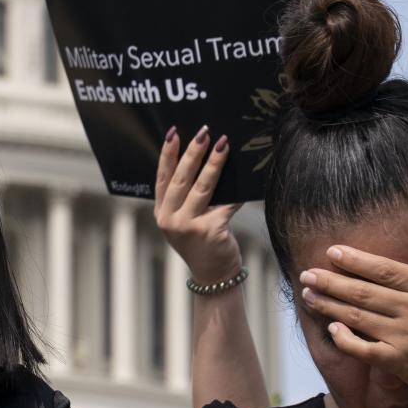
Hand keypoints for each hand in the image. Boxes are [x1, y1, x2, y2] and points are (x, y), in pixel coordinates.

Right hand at [154, 125, 242, 284]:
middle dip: (193, 153)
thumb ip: (185, 198)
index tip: (173, 133)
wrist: (213, 274)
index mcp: (162, 213)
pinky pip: (226, 203)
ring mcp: (188, 226)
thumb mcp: (185, 220)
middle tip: (204, 133)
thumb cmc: (201, 242)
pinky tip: (245, 177)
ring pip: (202, 187)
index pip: (162, 178)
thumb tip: (204, 159)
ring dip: (214, 163)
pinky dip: (236, 191)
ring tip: (223, 144)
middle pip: (181, 179)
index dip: (167, 155)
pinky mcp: (210, 231)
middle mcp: (170, 219)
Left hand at [298, 232, 407, 407]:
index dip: (355, 260)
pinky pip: (364, 349)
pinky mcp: (402, 363)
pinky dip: (345, 339)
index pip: (385, 269)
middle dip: (330, 281)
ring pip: (358, 317)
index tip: (332, 252)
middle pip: (363, 291)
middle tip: (306, 274)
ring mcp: (407, 337)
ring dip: (329, 305)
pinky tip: (331, 329)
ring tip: (308, 296)